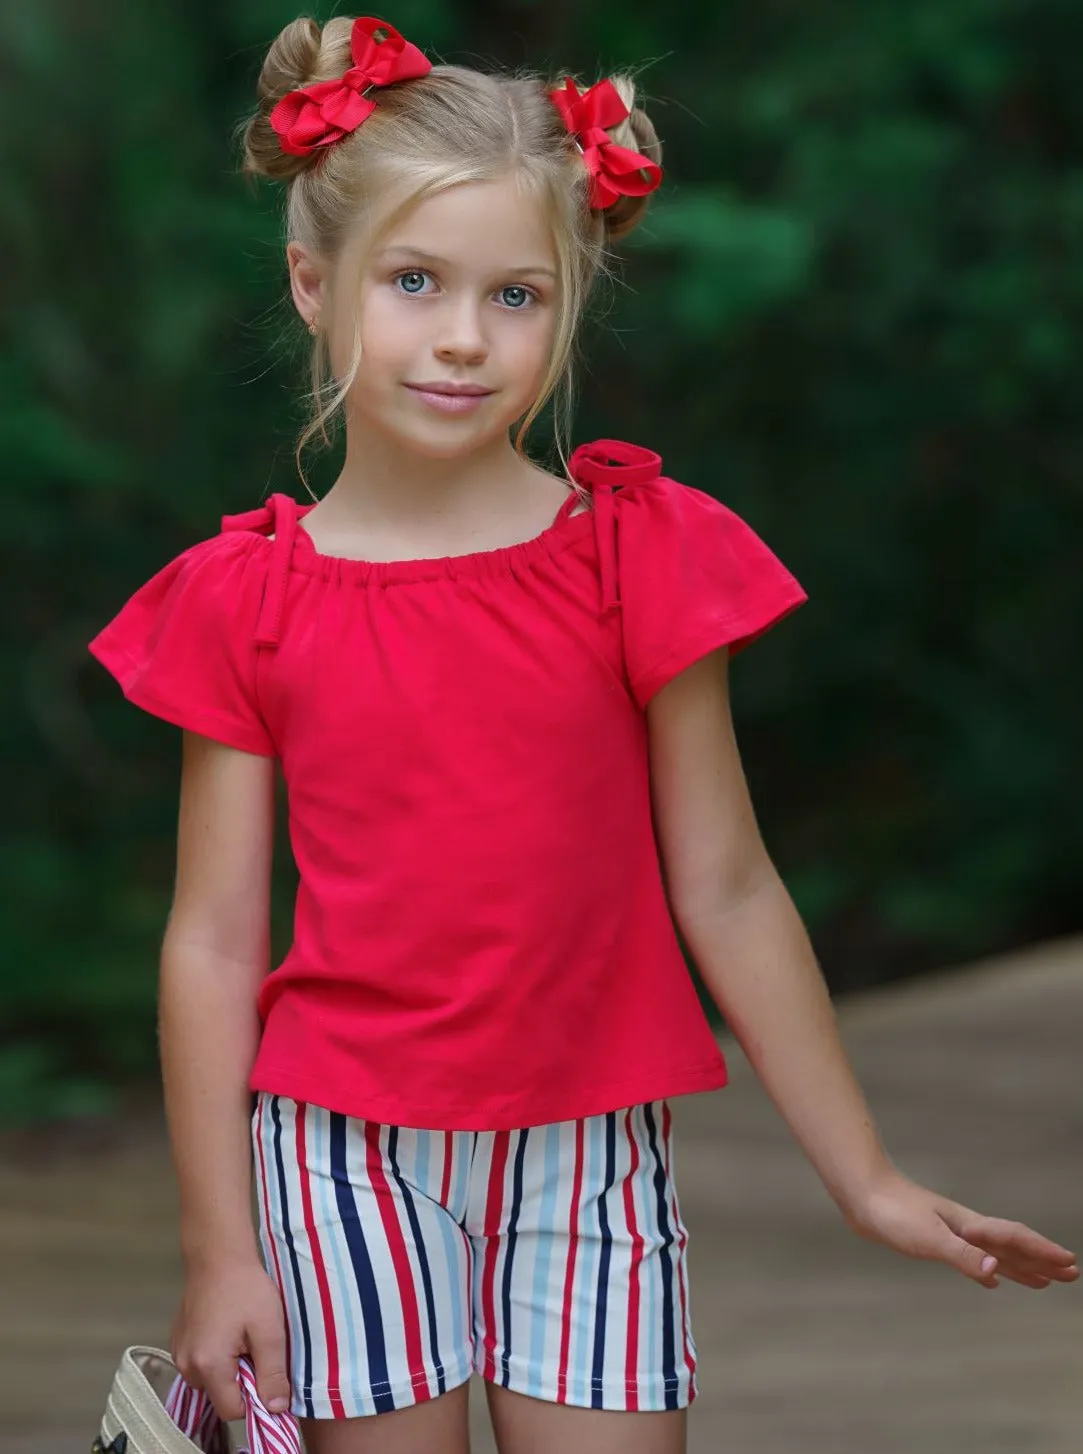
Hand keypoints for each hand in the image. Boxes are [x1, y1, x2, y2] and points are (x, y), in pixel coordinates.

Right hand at [171, 1259, 290, 1418]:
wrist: (217, 1254)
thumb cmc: (246, 1287)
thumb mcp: (269, 1330)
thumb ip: (273, 1373)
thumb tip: (277, 1409)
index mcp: (208, 1365)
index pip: (233, 1410)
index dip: (256, 1397)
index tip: (267, 1371)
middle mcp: (186, 1365)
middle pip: (220, 1395)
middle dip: (242, 1379)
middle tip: (256, 1346)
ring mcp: (179, 1352)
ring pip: (210, 1380)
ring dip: (229, 1367)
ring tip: (243, 1334)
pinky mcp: (178, 1340)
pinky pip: (200, 1363)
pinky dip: (216, 1355)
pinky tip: (228, 1328)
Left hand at [841, 1169, 1079, 1288]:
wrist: (862, 1194)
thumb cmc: (892, 1212)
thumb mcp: (928, 1238)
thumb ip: (962, 1255)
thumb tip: (996, 1274)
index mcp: (970, 1227)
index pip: (1014, 1239)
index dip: (1042, 1253)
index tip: (1070, 1264)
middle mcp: (966, 1229)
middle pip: (1012, 1246)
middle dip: (1041, 1260)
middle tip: (1071, 1274)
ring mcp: (951, 1233)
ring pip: (995, 1253)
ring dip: (1021, 1266)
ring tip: (1043, 1281)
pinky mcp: (934, 1239)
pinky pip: (972, 1259)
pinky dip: (987, 1271)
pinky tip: (991, 1280)